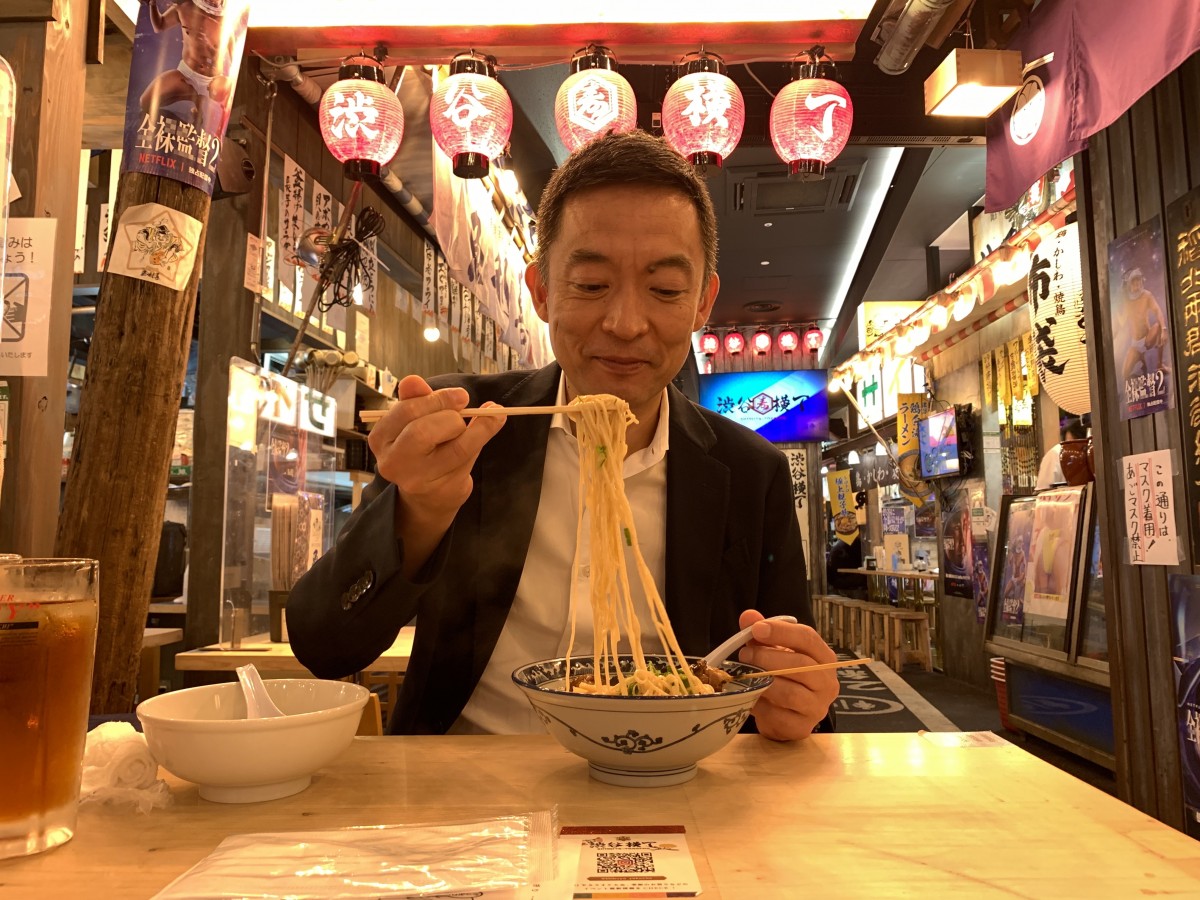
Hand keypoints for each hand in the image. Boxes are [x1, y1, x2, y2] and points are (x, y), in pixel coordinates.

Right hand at [367, 375, 505, 572]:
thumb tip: (412, 380)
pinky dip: (483, 438)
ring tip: (488, 418)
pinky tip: (493, 425)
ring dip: (476, 428)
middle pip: (423, 432)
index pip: (407, 412)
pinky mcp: (444, 492)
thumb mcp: (415, 422)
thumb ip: (415, 400)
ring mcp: (418, 481)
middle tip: (465, 410)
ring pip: (455, 449)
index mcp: (381, 438)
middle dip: (451, 417)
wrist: (429, 495)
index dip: (437, 400)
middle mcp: (393, 463)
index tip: (461, 395)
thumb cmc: (422, 449)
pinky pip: (469, 461)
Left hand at [736, 609, 838, 740]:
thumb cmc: (784, 675)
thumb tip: (748, 616)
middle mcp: (827, 683)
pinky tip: (749, 696)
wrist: (787, 713)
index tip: (757, 628)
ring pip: (789, 692)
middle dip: (767, 657)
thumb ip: (762, 633)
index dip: (781, 631)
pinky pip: (777, 716)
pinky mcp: (801, 728)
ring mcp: (817, 708)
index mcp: (824, 658)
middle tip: (745, 654)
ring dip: (762, 682)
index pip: (808, 639)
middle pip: (800, 666)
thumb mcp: (775, 650)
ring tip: (745, 674)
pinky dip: (759, 705)